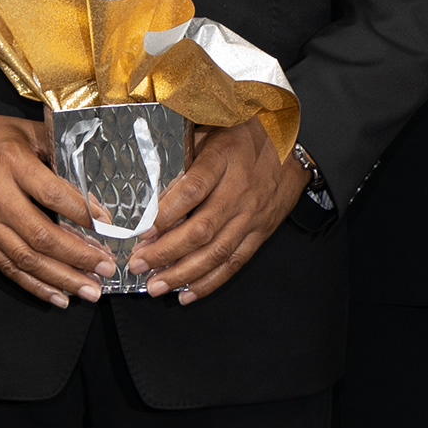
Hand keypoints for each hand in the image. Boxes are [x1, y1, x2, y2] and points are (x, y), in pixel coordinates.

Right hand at [0, 110, 113, 305]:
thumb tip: (90, 170)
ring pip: (26, 258)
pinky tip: (58, 296)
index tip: (108, 225)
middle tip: (107, 268)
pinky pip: (8, 267)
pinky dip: (34, 285)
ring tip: (90, 290)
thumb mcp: (23, 130)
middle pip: (42, 235)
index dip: (83, 213)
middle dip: (79, 256)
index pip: (53, 195)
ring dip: (61, 278)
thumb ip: (56, 146)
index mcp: (13, 163)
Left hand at [128, 119, 300, 303]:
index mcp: (223, 160)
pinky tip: (188, 293)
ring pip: (216, 252)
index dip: (165, 213)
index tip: (142, 230)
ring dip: (183, 274)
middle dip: (166, 252)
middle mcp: (238, 191)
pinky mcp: (260, 232)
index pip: (192, 191)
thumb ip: (184, 162)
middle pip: (201, 230)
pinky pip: (236, 262)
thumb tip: (154, 197)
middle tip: (138, 264)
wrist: (290, 144)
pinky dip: (211, 281)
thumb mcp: (209, 134)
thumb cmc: (243, 136)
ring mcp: (251, 215)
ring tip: (156, 286)